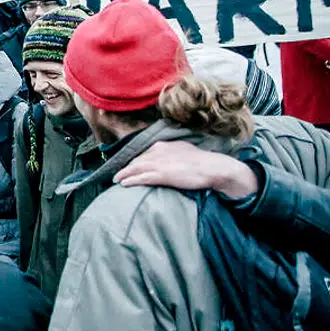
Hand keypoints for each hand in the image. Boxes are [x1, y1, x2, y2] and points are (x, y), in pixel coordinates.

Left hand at [114, 141, 258, 198]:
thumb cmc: (203, 162)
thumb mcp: (185, 151)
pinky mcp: (161, 175)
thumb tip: (171, 159)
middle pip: (137, 160)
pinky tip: (124, 184)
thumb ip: (174, 154)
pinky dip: (131, 180)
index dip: (135, 161)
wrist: (213, 167)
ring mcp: (159, 163)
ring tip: (116, 180)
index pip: (144, 153)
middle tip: (117, 174)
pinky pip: (141, 178)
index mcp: (164, 146)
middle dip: (126, 167)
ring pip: (135, 168)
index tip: (129, 166)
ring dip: (124, 174)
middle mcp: (158, 152)